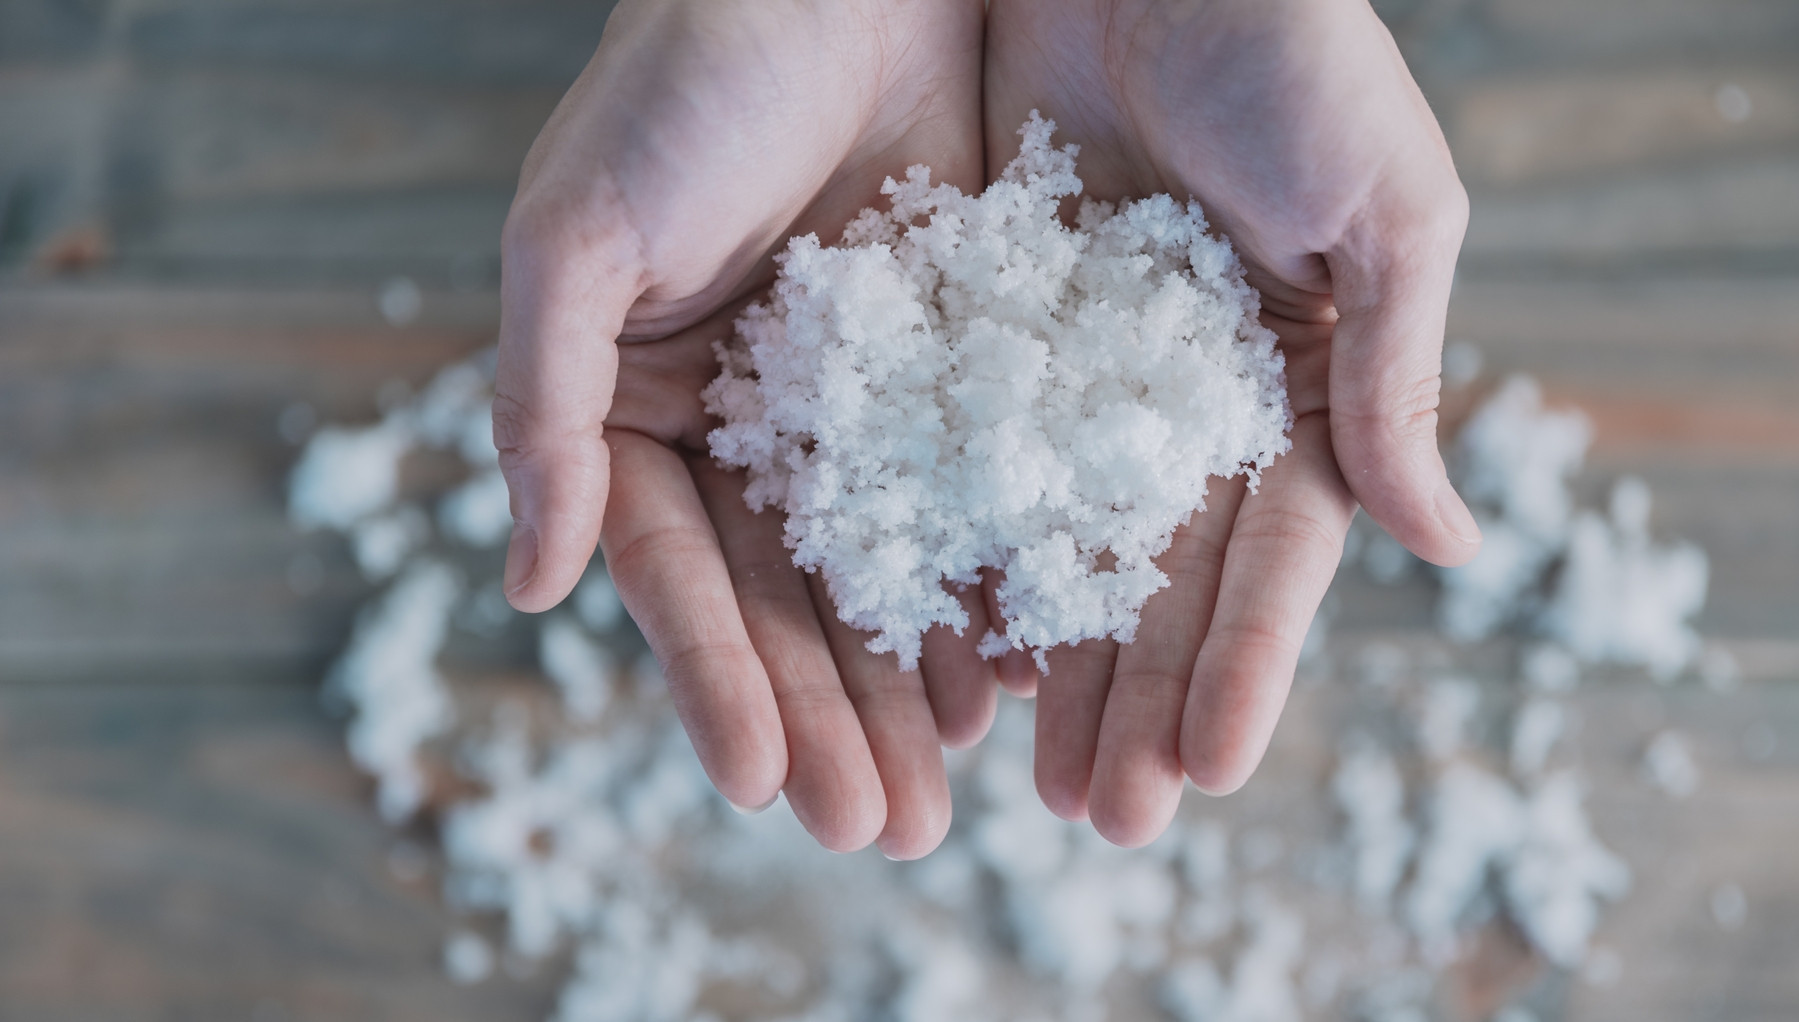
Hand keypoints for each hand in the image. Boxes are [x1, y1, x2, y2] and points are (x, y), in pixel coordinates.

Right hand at [494, 0, 999, 858]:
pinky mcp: (959, 368)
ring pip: (887, 570)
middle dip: (831, 717)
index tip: (755, 784)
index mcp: (647, 406)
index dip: (714, 680)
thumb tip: (530, 585)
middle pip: (789, 601)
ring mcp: (861, 406)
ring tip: (952, 793)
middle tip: (878, 828)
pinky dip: (994, 583)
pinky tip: (1025, 671)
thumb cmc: (685, 79)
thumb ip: (545, 408)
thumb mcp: (580, 236)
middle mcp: (752, 425)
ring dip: (913, 685)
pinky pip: (979, 495)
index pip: (679, 574)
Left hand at [984, 0, 1480, 844]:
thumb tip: (1451, 548)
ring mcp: (1070, 366)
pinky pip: (956, 454)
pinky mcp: (975, 320)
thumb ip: (1390, 376)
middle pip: (1150, 574)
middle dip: (1130, 697)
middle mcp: (1173, 395)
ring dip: (1040, 662)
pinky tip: (932, 645)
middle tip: (1099, 818)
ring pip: (1050, 541)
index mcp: (1286, 380)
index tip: (1204, 770)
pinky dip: (947, 548)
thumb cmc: (1291, 46)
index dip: (1238, 661)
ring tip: (1015, 778)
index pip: (1266, 553)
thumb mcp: (1381, 207)